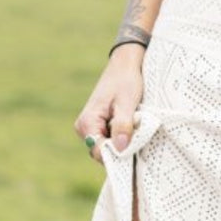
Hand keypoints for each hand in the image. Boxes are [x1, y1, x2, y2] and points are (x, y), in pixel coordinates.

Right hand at [74, 44, 144, 163]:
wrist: (124, 66)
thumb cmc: (125, 80)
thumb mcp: (127, 103)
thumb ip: (122, 125)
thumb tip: (120, 148)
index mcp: (87, 122)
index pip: (99, 152)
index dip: (116, 155)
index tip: (133, 147)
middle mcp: (84, 128)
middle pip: (103, 154)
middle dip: (120, 150)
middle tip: (136, 136)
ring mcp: (90, 128)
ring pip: (108, 149)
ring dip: (122, 144)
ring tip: (133, 129)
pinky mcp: (99, 127)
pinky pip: (110, 142)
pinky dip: (122, 139)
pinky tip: (131, 129)